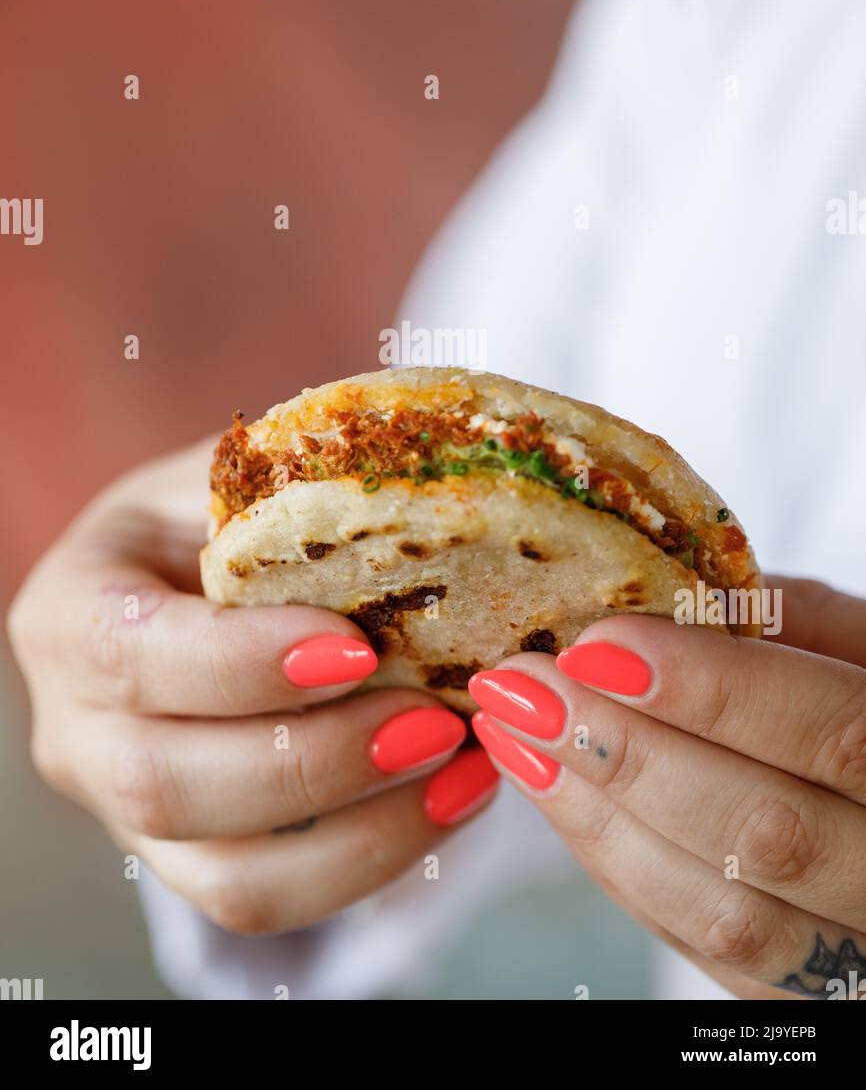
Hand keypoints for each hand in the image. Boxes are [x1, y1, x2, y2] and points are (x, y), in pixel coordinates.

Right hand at [8, 439, 496, 934]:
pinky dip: (371, 861)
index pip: (134, 653)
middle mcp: (76, 727)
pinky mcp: (187, 861)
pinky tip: (451, 800)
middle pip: (169, 782)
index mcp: (72, 611)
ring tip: (463, 768)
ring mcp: (125, 811)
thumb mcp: (230, 477)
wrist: (186, 585)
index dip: (243, 662)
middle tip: (435, 721)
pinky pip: (270, 899)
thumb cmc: (215, 518)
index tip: (358, 646)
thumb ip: (288, 480)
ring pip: (225, 874)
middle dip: (316, 760)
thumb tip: (418, 487)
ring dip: (363, 834)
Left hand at [468, 578, 865, 999]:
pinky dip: (611, 863)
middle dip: (625, 753)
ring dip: (597, 815)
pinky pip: (694, 944)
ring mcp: (853, 961)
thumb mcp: (860, 645)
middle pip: (763, 833)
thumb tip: (655, 600)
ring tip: (513, 732)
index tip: (598, 646)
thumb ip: (784, 623)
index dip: (714, 691)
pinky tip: (551, 789)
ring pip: (721, 910)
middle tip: (523, 685)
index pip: (832, 734)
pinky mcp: (790, 996)